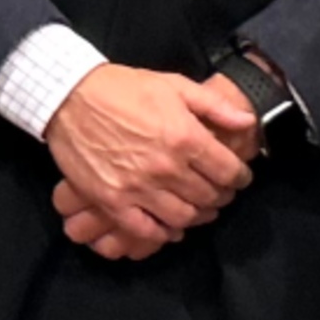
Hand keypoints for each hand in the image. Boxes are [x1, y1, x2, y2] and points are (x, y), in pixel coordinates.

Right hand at [43, 64, 257, 256]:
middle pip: (208, 196)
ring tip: (201, 210)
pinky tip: (170, 229)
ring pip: (182, 217)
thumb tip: (248, 122)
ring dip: (198, 217)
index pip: (228, 171)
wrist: (71, 96)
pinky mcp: (112, 201)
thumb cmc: (125, 88)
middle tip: (222, 194)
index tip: (241, 178)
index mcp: (186, 138)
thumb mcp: (176, 85)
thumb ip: (215, 107)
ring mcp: (138, 188)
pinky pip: (144, 230)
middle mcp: (166, 168)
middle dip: (222, 196)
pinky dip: (162, 234)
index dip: (240, 178)